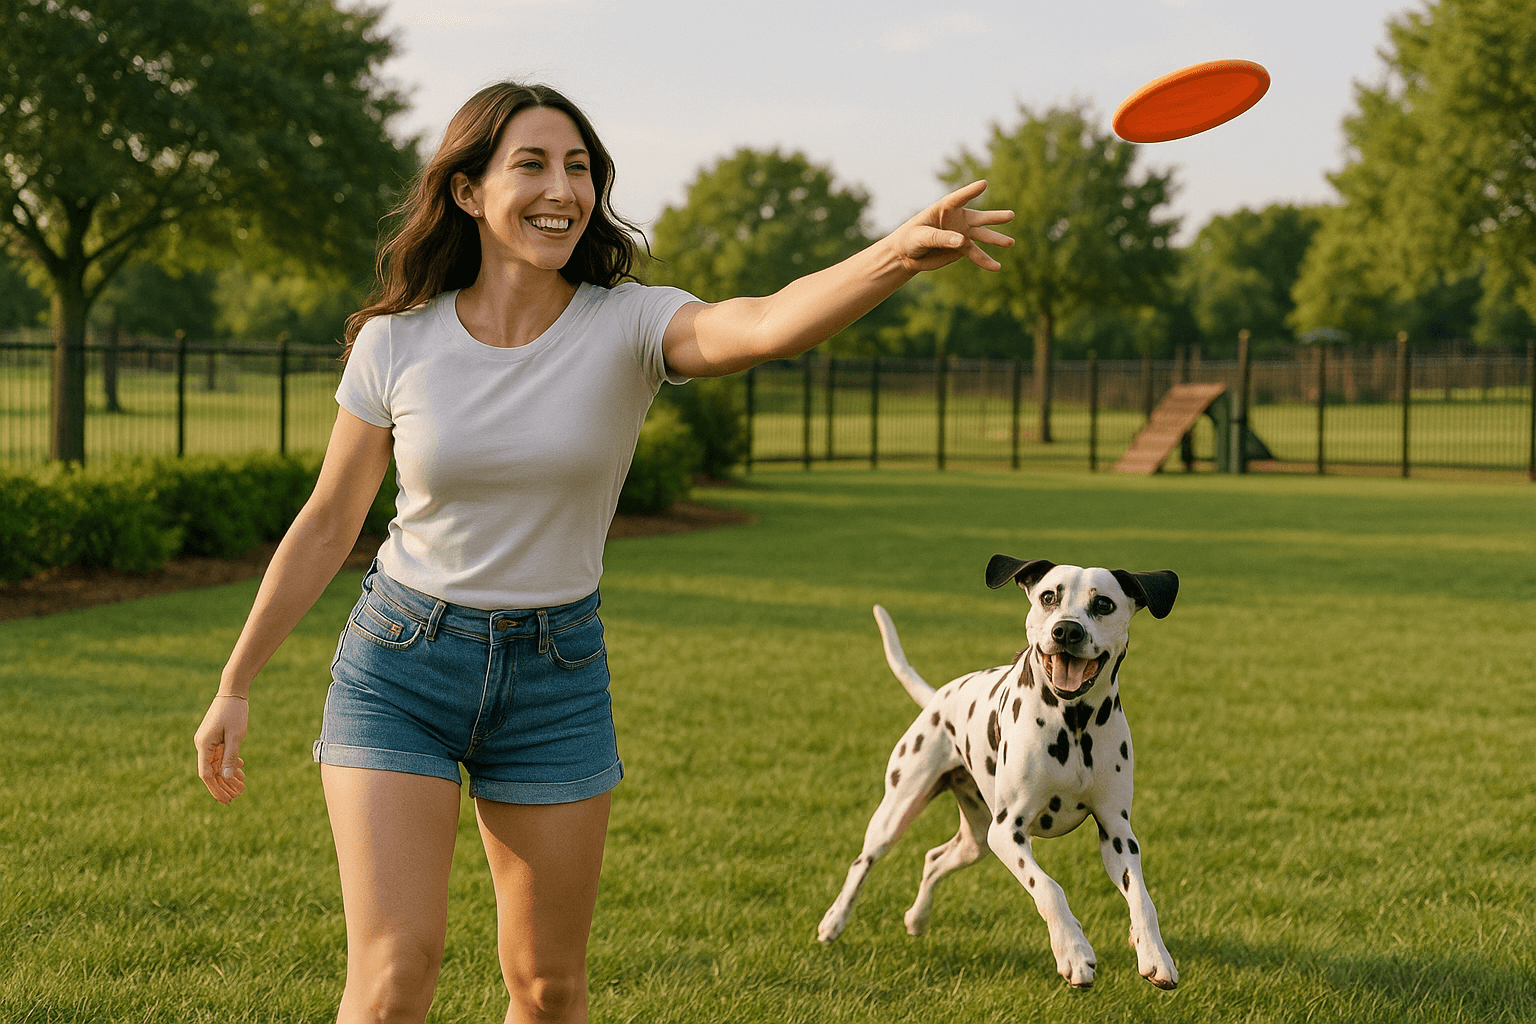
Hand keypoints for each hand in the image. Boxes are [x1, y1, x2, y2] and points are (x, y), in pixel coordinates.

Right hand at [194, 695, 247, 803]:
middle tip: (238, 796)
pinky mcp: (214, 737)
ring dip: (229, 775)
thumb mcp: (236, 736)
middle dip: (225, 785)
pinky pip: (221, 755)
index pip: (206, 774)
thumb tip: (227, 777)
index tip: (226, 800)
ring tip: (242, 787)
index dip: (216, 789)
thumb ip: (231, 757)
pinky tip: (240, 769)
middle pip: (212, 771)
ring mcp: (208, 741)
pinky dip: (230, 762)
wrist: (232, 691)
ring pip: (218, 764)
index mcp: (204, 745)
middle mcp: (203, 745)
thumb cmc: (234, 712)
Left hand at [888, 180, 1013, 272]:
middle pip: (978, 217)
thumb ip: (941, 237)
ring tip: (1010, 243)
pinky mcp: (961, 249)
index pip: (959, 199)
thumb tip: (963, 241)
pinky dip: (986, 261)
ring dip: (995, 240)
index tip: (983, 184)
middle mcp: (957, 219)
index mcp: (944, 208)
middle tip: (1011, 215)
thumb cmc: (910, 238)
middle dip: (994, 218)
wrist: (907, 254)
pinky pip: (976, 254)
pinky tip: (996, 267)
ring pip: (982, 236)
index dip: (970, 192)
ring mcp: (961, 234)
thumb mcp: (922, 236)